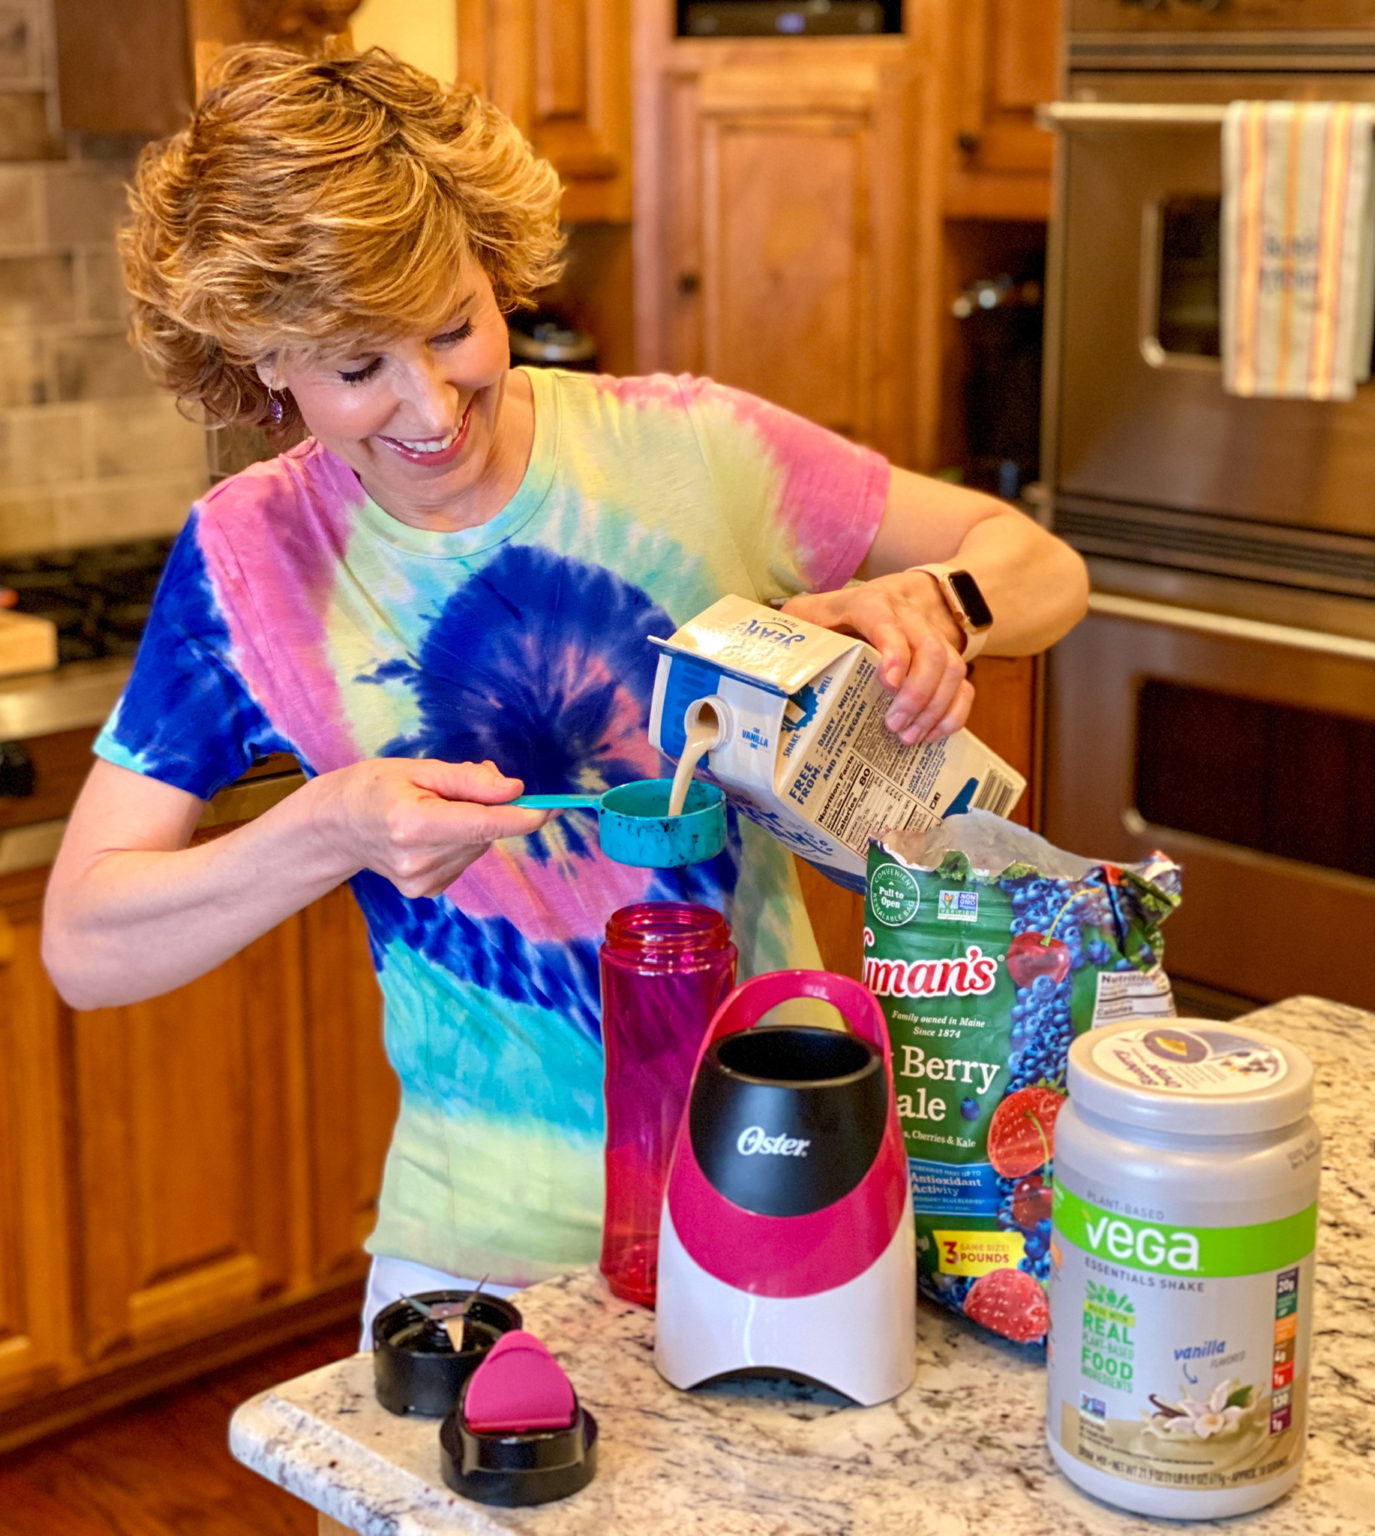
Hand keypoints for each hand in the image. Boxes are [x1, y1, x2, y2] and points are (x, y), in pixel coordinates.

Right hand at [314, 757, 550, 897]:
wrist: (334, 826)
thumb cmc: (373, 787)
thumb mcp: (417, 769)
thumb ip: (468, 780)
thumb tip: (514, 789)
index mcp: (414, 825)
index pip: (485, 824)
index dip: (524, 816)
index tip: (552, 806)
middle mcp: (418, 860)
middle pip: (485, 834)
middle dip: (489, 808)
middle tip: (458, 789)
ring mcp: (421, 882)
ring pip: (478, 847)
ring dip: (472, 826)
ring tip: (435, 811)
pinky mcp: (426, 892)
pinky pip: (465, 860)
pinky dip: (460, 843)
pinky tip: (431, 834)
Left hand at [780, 573, 974, 745]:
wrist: (899, 592)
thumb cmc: (842, 614)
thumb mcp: (812, 614)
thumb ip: (793, 631)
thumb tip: (760, 662)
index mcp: (869, 604)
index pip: (884, 619)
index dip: (892, 648)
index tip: (888, 683)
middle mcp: (908, 616)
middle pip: (929, 649)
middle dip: (916, 692)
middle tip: (894, 726)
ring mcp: (933, 635)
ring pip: (951, 666)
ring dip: (935, 706)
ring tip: (909, 737)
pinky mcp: (948, 657)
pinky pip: (964, 684)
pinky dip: (954, 712)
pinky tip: (932, 735)